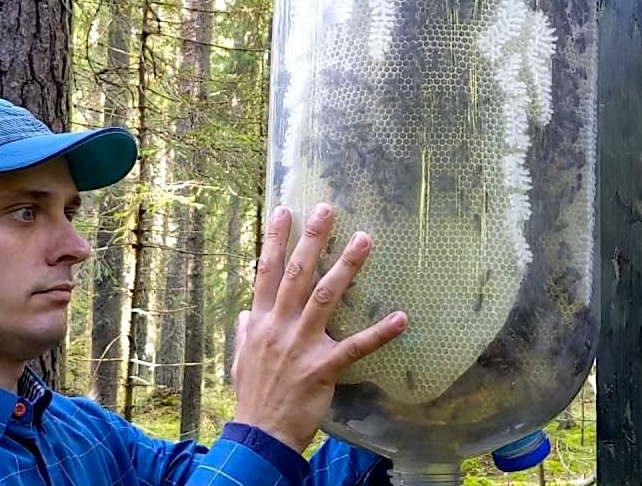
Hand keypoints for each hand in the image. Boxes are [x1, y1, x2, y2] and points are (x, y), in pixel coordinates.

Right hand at [230, 203, 407, 451]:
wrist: (261, 433)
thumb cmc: (254, 394)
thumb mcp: (241, 358)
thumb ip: (247, 331)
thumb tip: (247, 312)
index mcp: (262, 321)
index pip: (266, 272)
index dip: (274, 240)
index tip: (284, 211)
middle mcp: (280, 326)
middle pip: (296, 274)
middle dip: (312, 239)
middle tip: (327, 209)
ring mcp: (302, 345)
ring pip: (326, 297)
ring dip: (347, 267)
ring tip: (364, 240)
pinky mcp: (323, 366)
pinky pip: (356, 346)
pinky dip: (380, 332)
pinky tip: (400, 318)